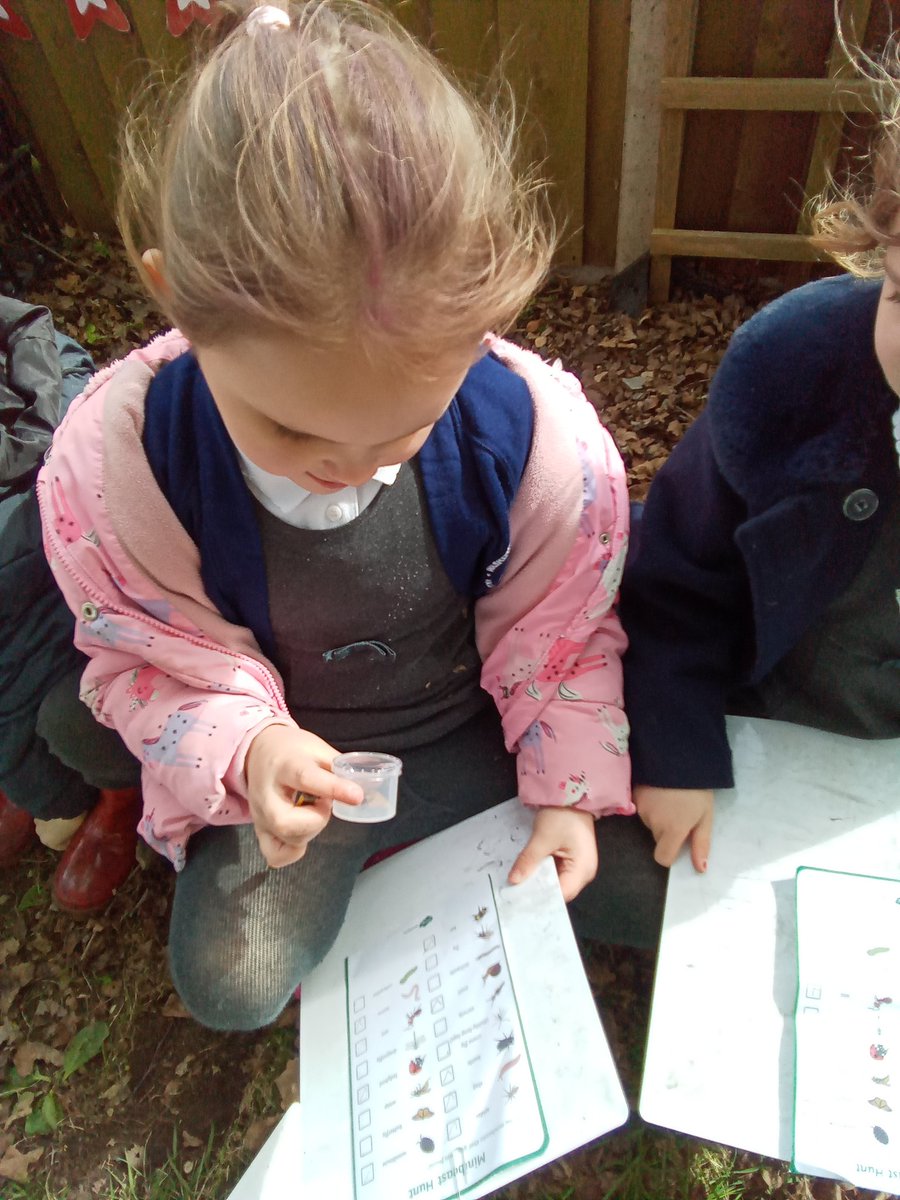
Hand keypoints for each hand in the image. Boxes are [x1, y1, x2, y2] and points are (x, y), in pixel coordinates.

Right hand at [244, 724, 362, 867]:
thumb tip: (363, 791)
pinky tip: (302, 831)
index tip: (357, 796)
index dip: (334, 789)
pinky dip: (294, 851)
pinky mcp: (259, 830)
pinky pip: (276, 855)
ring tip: (312, 810)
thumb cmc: (292, 750)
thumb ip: (339, 769)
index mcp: (285, 765)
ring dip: (310, 830)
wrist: (258, 751)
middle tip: (324, 804)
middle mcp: (267, 794)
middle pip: (286, 822)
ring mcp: (259, 815)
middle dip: (316, 819)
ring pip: (286, 840)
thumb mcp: (317, 748)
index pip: (306, 778)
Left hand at [507, 806, 597, 900]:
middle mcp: (584, 873)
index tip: (520, 901)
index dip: (541, 898)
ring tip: (518, 888)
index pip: (561, 894)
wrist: (572, 795)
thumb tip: (513, 881)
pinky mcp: (571, 859)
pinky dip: (543, 873)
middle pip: (560, 891)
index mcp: (583, 870)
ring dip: (539, 883)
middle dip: (539, 892)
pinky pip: (557, 872)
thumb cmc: (562, 816)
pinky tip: (528, 874)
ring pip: (557, 882)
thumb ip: (528, 861)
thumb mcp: (542, 838)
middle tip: (514, 896)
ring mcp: (578, 866)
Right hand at [634, 785, 712, 870]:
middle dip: (665, 830)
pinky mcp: (632, 795)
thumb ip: (701, 844)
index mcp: (673, 830)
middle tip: (678, 811)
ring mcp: (640, 808)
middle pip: (657, 837)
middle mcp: (653, 823)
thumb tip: (700, 869)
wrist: (678, 756)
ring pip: (648, 822)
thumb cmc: (697, 789)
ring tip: (668, 797)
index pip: (662, 857)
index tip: (677, 842)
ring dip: (656, 815)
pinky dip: (647, 803)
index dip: (669, 853)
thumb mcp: (706, 816)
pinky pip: (639, 808)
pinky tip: (656, 790)